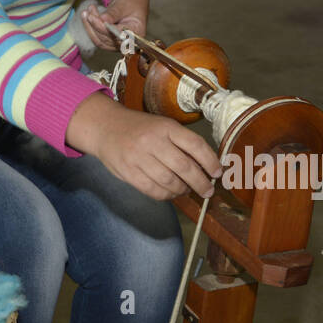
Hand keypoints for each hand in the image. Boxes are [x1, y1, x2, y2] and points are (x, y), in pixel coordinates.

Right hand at [66, 94, 221, 201]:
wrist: (105, 128)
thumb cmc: (138, 129)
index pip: (195, 145)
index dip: (210, 161)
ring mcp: (139, 158)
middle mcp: (153, 141)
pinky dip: (166, 195)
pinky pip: (152, 190)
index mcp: (166, 127)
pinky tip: (171, 194)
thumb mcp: (161, 127)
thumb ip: (180, 143)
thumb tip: (204, 166)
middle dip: (200, 182)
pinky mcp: (128, 172)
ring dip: (182, 190)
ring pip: (169, 181)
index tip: (217, 173)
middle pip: (184, 167)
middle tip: (207, 190)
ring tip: (187, 191)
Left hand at [82, 0, 149, 51]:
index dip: (102, 28)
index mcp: (137, 33)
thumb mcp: (123, 4)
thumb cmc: (131, 0)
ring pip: (99, 40)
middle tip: (87, 12)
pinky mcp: (110, 42)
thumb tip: (102, 19)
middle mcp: (128, 42)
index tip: (92, 17)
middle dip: (94, 25)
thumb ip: (113, 13)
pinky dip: (90, 28)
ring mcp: (118, 44)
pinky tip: (86, 17)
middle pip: (106, 39)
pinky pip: (97, 38)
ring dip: (90, 27)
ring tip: (85, 12)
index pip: (116, 35)